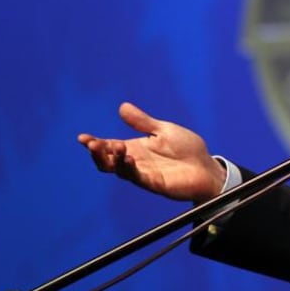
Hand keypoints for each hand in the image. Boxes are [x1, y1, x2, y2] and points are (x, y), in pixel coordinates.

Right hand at [79, 102, 226, 202]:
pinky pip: (138, 177)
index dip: (95, 143)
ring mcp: (144, 173)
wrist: (207, 167)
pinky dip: (130, 169)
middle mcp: (136, 162)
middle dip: (98, 153)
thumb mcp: (164, 130)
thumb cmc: (187, 149)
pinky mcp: (155, 183)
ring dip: (113, 159)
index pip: (109, 146)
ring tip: (114, 147)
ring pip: (119, 170)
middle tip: (93, 144)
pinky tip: (128, 159)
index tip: (82, 137)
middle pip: (108, 161)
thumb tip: (122, 107)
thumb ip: (143, 122)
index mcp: (136, 148)